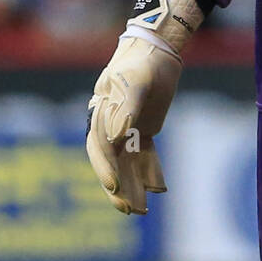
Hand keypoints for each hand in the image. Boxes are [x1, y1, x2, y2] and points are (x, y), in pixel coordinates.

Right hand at [85, 35, 181, 215]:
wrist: (157, 48)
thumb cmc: (143, 62)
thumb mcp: (136, 81)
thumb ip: (126, 108)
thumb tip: (115, 137)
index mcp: (102, 113)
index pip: (101, 148)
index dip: (106, 168)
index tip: (115, 187)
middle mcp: (111, 125)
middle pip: (111, 163)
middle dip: (118, 188)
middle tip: (128, 210)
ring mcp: (128, 129)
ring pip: (128, 165)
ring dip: (134, 187)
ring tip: (142, 212)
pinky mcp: (144, 130)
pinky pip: (145, 157)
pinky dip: (151, 173)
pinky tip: (160, 189)